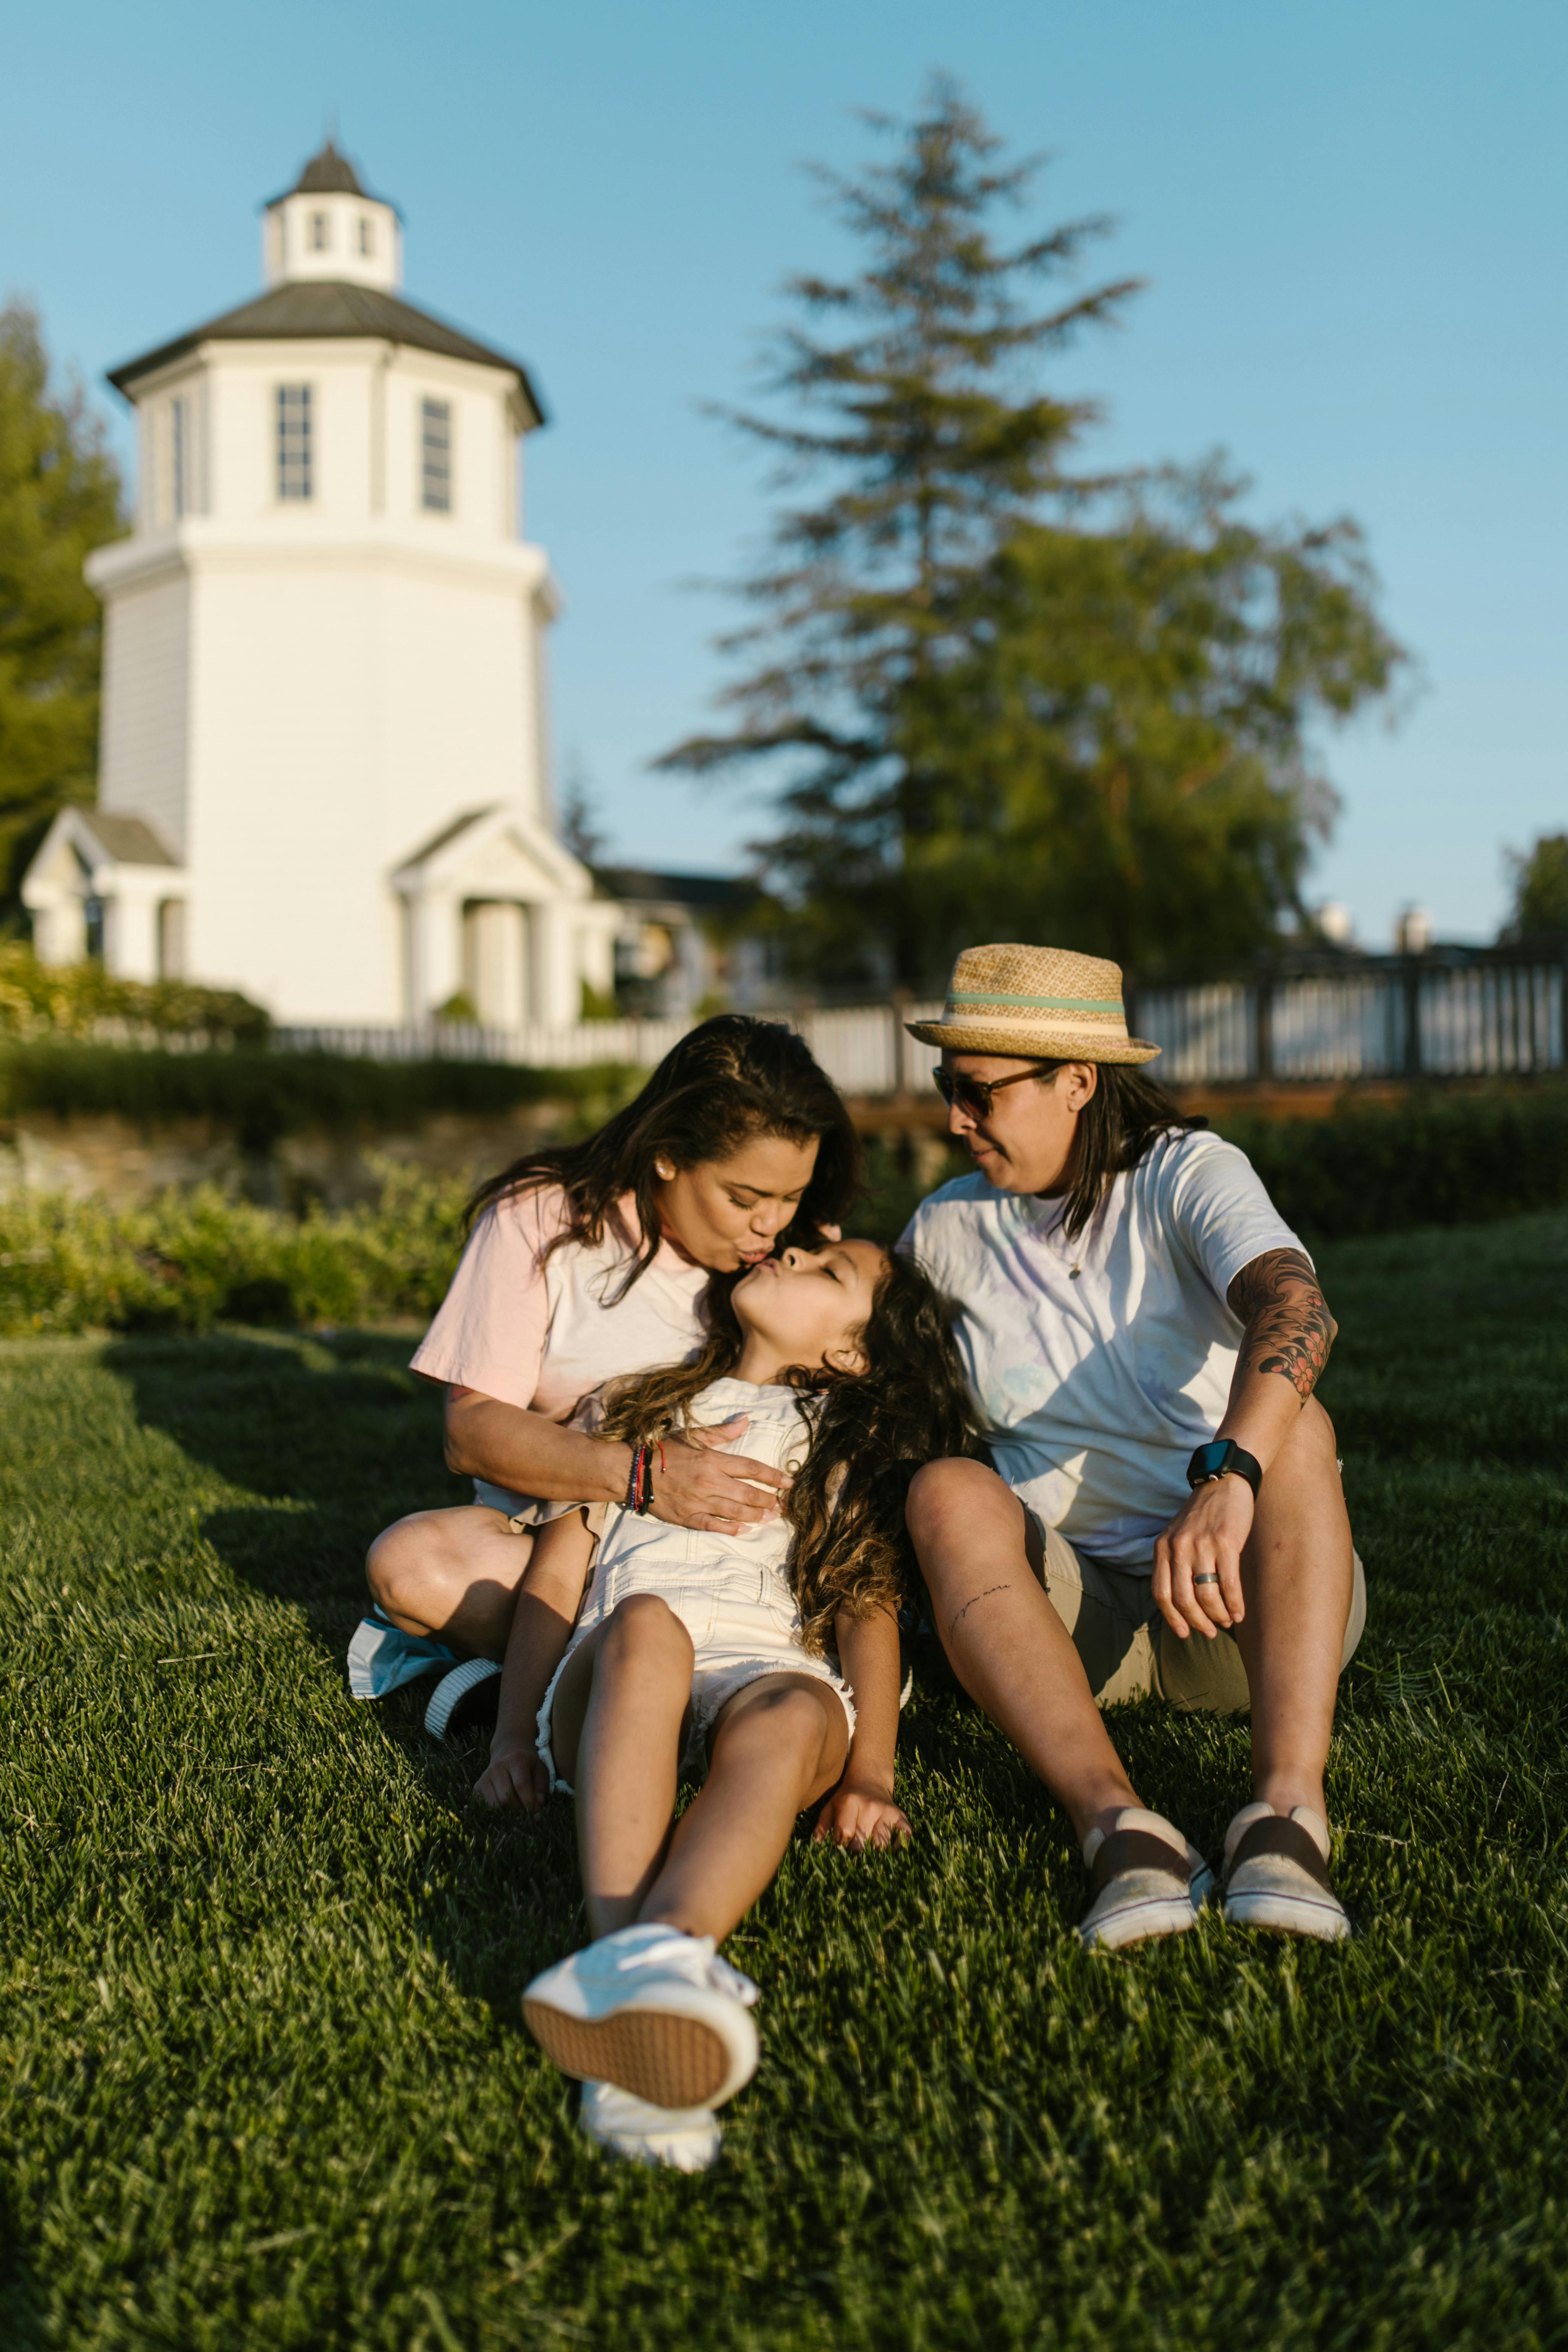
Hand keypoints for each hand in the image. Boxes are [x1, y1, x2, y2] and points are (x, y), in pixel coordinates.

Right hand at [472, 1742, 550, 1811]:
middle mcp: (497, 1767)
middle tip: (526, 1811)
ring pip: (494, 1806)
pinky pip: (485, 1807)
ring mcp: (484, 1777)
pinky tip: (504, 1807)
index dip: (530, 1802)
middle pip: (506, 1798)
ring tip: (516, 1808)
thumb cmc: (527, 1764)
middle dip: (519, 1810)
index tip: (537, 1814)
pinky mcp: (477, 1787)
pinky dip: (496, 1812)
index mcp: (515, 1760)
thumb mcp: (540, 1770)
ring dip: (507, 1813)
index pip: (521, 1785)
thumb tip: (538, 1803)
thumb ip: (541, 1787)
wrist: (508, 1751)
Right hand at [650, 1417, 788, 1533]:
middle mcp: (709, 1481)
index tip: (788, 1482)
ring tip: (770, 1518)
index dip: (772, 1476)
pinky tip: (745, 1530)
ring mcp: (698, 1501)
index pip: (751, 1468)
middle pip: (748, 1493)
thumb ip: (722, 1431)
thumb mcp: (693, 1435)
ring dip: (756, 1516)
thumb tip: (746, 1419)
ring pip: (735, 1511)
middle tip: (782, 1506)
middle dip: (769, 1500)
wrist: (634, 1470)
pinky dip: (730, 1529)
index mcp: (712, 1460)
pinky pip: (713, 1525)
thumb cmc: (665, 1450)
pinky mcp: (687, 1516)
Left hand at [813, 1779, 911, 1851]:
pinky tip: (888, 1850)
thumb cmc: (846, 1799)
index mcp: (850, 1802)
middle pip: (863, 1842)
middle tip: (853, 1855)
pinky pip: (904, 1836)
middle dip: (857, 1853)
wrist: (869, 1781)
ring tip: (868, 1857)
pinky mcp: (900, 1816)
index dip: (841, 1845)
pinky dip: (898, 1846)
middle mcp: (870, 1807)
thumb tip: (817, 1844)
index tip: (840, 1847)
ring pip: (882, 1844)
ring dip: (875, 1854)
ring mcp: (887, 1812)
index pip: (846, 1833)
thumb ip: (822, 1826)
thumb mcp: (830, 1807)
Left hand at [1152, 1474, 1252, 1639]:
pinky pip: (1229, 1584)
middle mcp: (1178, 1547)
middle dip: (1197, 1622)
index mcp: (1162, 1548)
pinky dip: (1235, 1604)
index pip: (1160, 1593)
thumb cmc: (1203, 1516)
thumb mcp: (1177, 1536)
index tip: (1184, 1633)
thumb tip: (1181, 1605)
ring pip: (1206, 1595)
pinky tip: (1239, 1613)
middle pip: (1183, 1599)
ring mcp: (1201, 1545)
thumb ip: (1173, 1564)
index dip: (1172, 1618)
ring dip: (1218, 1615)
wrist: (1224, 1483)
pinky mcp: (1225, 1542)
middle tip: (1210, 1632)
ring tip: (1226, 1621)